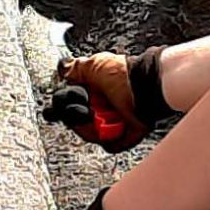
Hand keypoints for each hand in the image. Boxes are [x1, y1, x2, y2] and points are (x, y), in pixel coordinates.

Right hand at [43, 49, 168, 152]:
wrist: (148, 87)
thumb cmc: (125, 75)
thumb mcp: (93, 66)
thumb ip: (74, 69)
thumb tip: (61, 70)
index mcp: (94, 91)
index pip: (70, 105)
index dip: (69, 106)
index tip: (75, 101)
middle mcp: (102, 106)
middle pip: (76, 122)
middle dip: (78, 117)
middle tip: (88, 110)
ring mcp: (113, 121)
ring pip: (90, 134)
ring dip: (92, 129)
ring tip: (103, 117)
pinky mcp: (124, 134)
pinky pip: (110, 144)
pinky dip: (109, 139)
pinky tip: (112, 128)